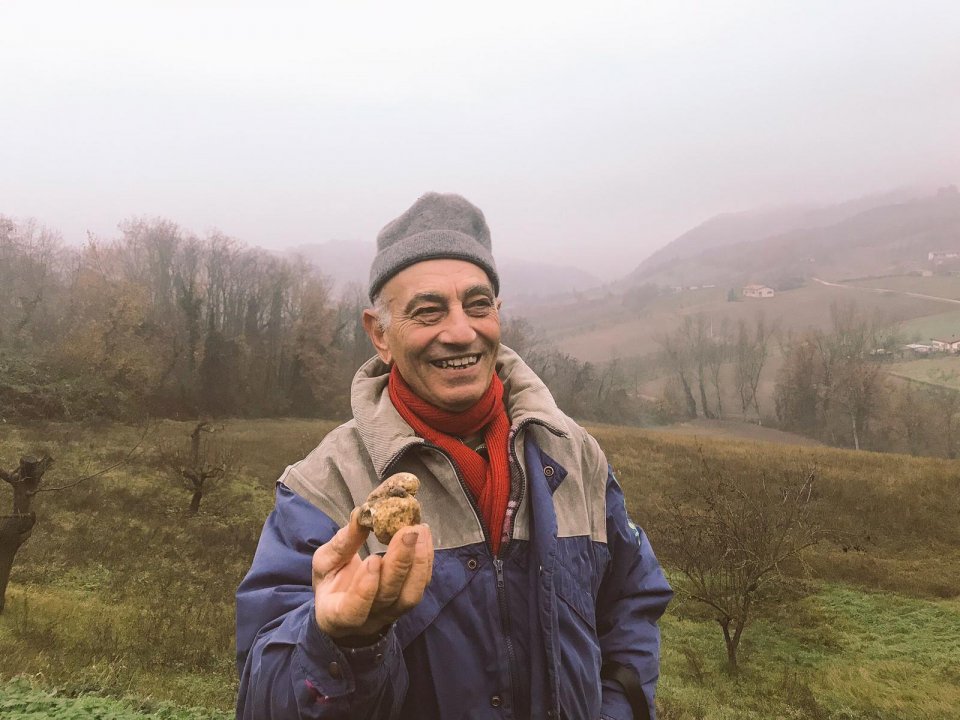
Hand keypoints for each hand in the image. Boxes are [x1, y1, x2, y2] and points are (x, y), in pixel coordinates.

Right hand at [313, 508, 433, 640]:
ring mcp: (391, 614)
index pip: (353, 611)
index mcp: (337, 615)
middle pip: (388, 597)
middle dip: (400, 563)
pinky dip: (425, 560)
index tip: (372, 559)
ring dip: (419, 561)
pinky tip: (424, 536)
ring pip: (410, 595)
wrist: (344, 602)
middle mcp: (368, 621)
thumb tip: (360, 515)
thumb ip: (341, 544)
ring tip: (420, 530)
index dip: (364, 589)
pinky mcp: (408, 602)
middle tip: (407, 532)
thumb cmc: (331, 582)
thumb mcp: (325, 563)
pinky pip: (420, 585)